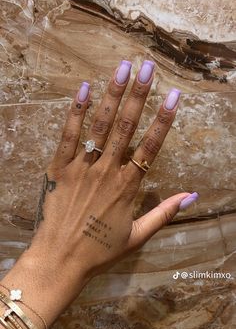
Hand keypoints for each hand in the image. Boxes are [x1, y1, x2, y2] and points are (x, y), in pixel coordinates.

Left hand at [31, 60, 196, 283]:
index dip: (164, 119)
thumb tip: (192, 197)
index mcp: (128, 187)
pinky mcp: (59, 168)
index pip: (151, 146)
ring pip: (100, 125)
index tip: (174, 95)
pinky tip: (84, 88)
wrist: (60, 261)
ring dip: (113, 95)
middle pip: (127, 126)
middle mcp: (107, 171)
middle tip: (147, 66)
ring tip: (122, 68)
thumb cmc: (99, 251)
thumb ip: (164, 213)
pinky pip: (68, 135)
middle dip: (139, 94)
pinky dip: (76, 111)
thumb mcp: (137, 236)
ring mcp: (81, 167)